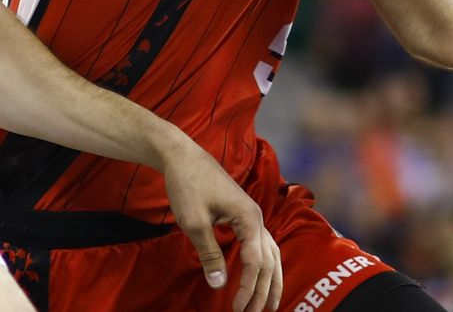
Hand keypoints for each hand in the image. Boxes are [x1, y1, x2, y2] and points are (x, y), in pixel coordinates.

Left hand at [159, 135, 282, 311]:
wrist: (182, 156)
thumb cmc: (187, 184)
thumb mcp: (194, 222)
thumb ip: (209, 254)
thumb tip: (220, 283)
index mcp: (249, 217)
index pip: (256, 261)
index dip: (248, 288)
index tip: (236, 308)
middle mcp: (257, 217)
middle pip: (269, 260)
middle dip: (263, 290)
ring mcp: (252, 215)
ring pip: (270, 253)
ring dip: (270, 280)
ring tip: (268, 304)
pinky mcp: (244, 215)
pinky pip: (262, 245)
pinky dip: (264, 264)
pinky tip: (261, 276)